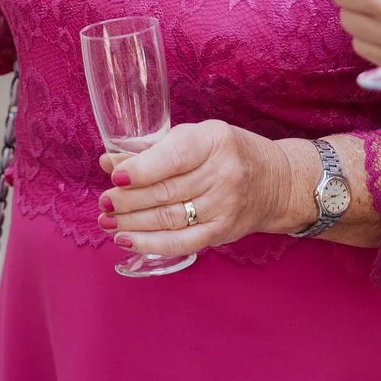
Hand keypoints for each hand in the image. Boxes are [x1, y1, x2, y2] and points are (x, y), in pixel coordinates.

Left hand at [97, 121, 313, 256]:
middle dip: (128, 200)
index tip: (115, 177)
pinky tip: (127, 240)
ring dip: (132, 223)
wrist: (277, 183)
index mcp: (214, 141)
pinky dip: (150, 244)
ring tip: (107, 221)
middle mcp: (223, 174)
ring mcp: (224, 206)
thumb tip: (109, 162)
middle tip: (104, 202)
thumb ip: (154, 149)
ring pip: (169, 219)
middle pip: (166, 191)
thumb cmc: (229, 153)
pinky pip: (180, 242)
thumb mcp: (198, 137)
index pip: (174, 156)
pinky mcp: (222, 232)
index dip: (141, 169)